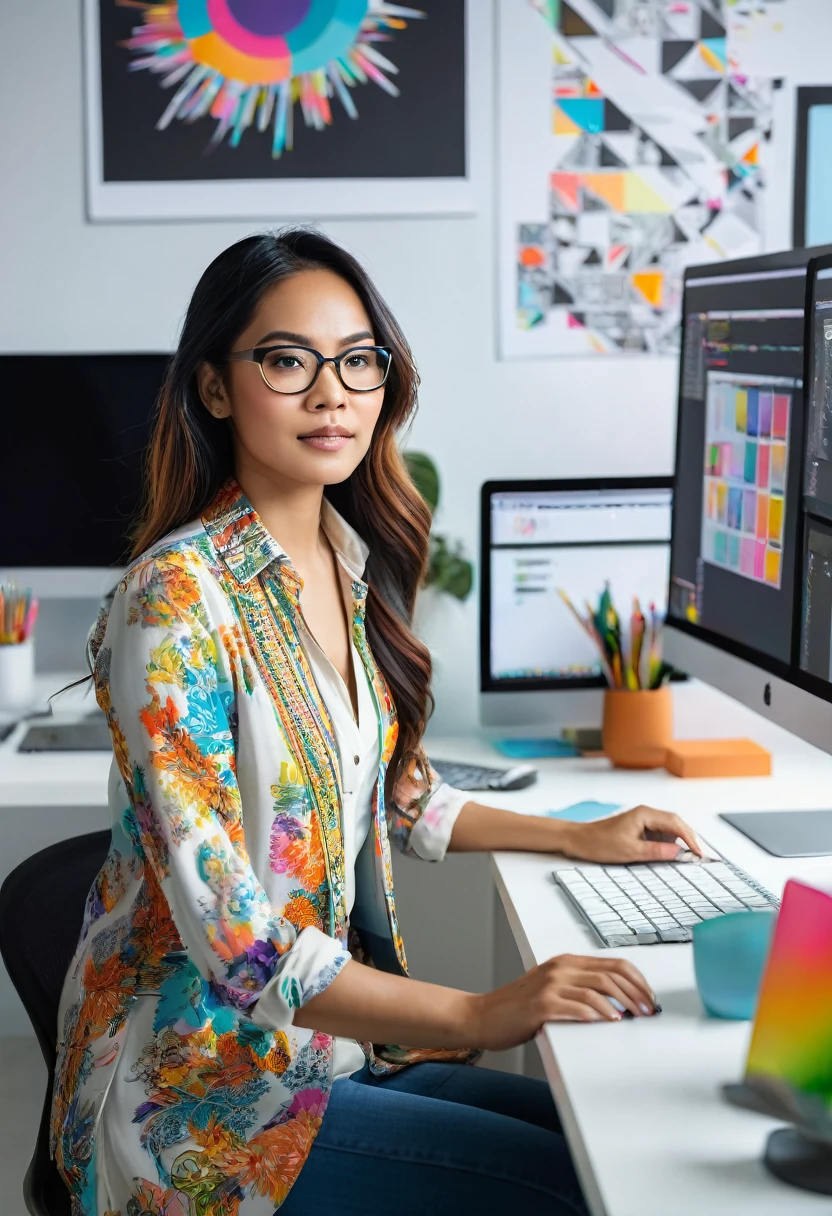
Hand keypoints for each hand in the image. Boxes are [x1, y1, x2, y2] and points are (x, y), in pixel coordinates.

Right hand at [469, 954, 658, 1050]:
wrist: (482, 1016)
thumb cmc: (518, 1008)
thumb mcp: (552, 989)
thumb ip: (579, 989)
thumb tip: (619, 1002)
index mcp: (566, 962)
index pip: (613, 964)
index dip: (637, 981)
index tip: (649, 998)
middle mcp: (560, 968)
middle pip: (611, 975)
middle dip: (636, 994)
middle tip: (649, 1011)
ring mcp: (550, 985)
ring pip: (598, 989)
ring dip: (622, 1005)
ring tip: (634, 1019)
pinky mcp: (541, 1004)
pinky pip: (577, 1006)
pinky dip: (597, 1014)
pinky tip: (608, 1021)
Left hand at [563, 805, 701, 863]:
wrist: (579, 840)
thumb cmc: (600, 843)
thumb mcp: (630, 851)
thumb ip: (656, 851)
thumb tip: (679, 853)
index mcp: (645, 814)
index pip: (675, 823)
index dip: (690, 838)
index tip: (699, 854)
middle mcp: (646, 814)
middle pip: (675, 823)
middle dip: (688, 839)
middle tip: (699, 857)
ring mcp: (643, 820)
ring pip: (669, 828)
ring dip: (680, 841)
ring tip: (690, 857)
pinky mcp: (639, 828)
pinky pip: (659, 834)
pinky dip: (669, 843)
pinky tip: (672, 854)